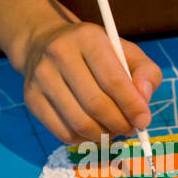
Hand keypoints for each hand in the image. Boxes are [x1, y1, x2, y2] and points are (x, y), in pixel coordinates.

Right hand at [21, 19, 162, 143]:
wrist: (43, 44)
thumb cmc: (93, 52)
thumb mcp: (124, 51)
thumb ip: (145, 72)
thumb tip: (144, 101)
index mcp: (88, 38)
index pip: (113, 80)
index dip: (132, 105)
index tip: (144, 121)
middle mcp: (60, 54)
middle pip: (96, 105)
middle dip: (119, 124)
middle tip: (130, 129)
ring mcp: (42, 78)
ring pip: (79, 123)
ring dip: (104, 135)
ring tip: (114, 130)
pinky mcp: (31, 98)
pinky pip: (63, 133)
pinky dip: (84, 139)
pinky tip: (93, 130)